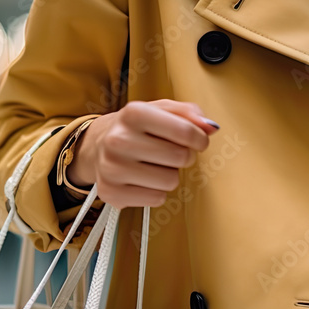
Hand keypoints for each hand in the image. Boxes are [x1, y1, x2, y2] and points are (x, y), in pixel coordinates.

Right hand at [66, 99, 218, 208]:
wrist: (97, 145)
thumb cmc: (135, 128)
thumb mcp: (160, 110)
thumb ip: (189, 113)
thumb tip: (210, 127)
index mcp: (133, 113)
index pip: (185, 131)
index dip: (199, 139)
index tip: (197, 141)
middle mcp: (118, 140)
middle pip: (180, 157)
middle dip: (184, 156)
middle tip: (171, 153)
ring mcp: (112, 168)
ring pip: (170, 181)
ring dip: (169, 175)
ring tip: (155, 166)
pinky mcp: (111, 192)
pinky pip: (157, 198)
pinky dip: (156, 191)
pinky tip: (144, 180)